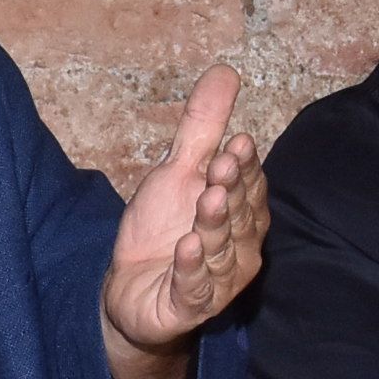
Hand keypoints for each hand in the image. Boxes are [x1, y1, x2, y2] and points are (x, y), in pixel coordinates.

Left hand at [101, 68, 264, 378]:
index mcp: (240, 213)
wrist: (130, 291)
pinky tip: (186, 247)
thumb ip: (202, 128)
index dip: (244, 165)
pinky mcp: (189, 307)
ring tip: (208, 198)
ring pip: (220, 250)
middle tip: (224, 163)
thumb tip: (226, 71)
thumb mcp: (178, 172)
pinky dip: (192, 270)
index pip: (248, 185)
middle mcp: (237, 247)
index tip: (237, 141)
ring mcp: (216, 280)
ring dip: (215, 224)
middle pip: (239, 215)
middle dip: (233, 188)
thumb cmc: (162, 229)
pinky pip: (195, 289)